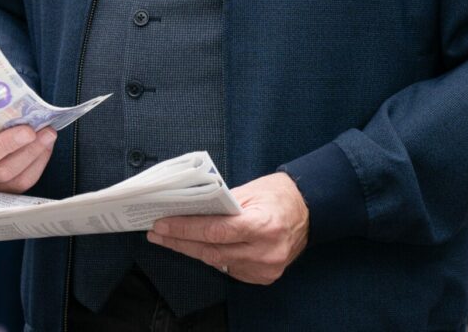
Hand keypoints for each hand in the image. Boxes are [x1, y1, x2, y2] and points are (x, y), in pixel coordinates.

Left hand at [146, 172, 309, 284]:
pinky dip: (213, 257)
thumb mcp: (250, 190)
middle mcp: (266, 251)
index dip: (185, 229)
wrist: (309, 210)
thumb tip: (188, 209)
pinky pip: (230, 268)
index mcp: (263, 225)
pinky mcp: (265, 276)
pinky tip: (198, 246)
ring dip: (192, 250)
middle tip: (158, 233)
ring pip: (218, 262)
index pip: (215, 231)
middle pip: (212, 251)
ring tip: (171, 238)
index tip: (163, 224)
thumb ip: (221, 204)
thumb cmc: (280, 195)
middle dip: (180, 241)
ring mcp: (266, 268)